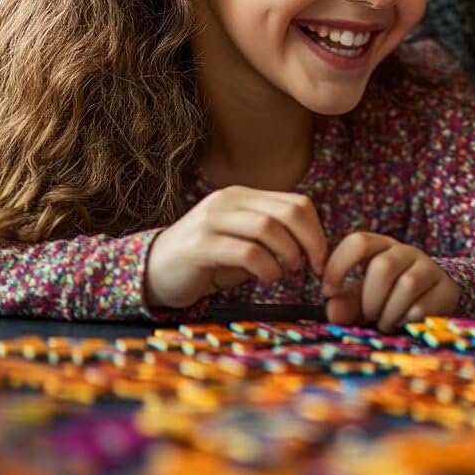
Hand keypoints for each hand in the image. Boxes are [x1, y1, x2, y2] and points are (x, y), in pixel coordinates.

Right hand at [145, 186, 328, 308]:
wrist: (152, 272)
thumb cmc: (206, 262)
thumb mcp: (243, 243)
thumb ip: (273, 238)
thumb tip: (314, 250)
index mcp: (244, 196)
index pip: (296, 203)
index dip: (316, 231)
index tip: (322, 258)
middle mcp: (229, 200)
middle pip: (288, 212)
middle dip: (310, 242)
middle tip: (313, 267)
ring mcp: (213, 219)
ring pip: (268, 228)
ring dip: (287, 253)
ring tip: (286, 272)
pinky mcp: (200, 244)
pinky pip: (246, 251)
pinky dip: (266, 266)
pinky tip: (268, 278)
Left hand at [321, 232, 458, 331]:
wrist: (432, 303)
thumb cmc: (388, 297)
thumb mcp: (363, 297)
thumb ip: (346, 302)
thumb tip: (333, 310)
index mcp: (381, 246)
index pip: (358, 242)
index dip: (338, 266)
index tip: (328, 291)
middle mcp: (406, 251)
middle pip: (384, 267)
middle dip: (370, 299)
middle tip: (368, 315)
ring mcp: (429, 268)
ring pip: (407, 285)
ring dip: (389, 313)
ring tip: (386, 322)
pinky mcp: (446, 289)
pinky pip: (423, 306)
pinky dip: (406, 321)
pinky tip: (404, 323)